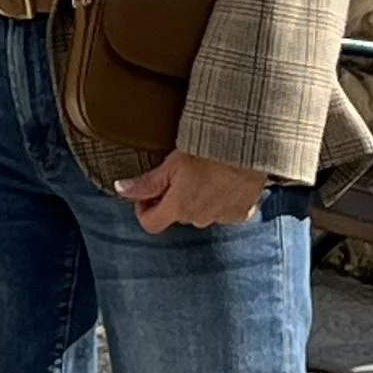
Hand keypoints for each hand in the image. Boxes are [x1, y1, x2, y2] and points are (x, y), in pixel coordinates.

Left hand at [115, 149, 268, 232]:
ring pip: (200, 213)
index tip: (147, 193)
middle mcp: (199, 219)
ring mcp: (222, 218)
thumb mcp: (172, 162)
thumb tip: (121, 189)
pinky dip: (220, 200)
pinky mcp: (241, 213)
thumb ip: (147, 182)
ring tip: (203, 173)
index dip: (143, 208)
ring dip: (197, 199)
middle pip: (176, 215)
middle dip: (172, 198)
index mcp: (179, 208)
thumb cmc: (209, 150)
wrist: (250, 148)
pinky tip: (223, 181)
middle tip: (178, 174)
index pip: (150, 224)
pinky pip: (223, 211)